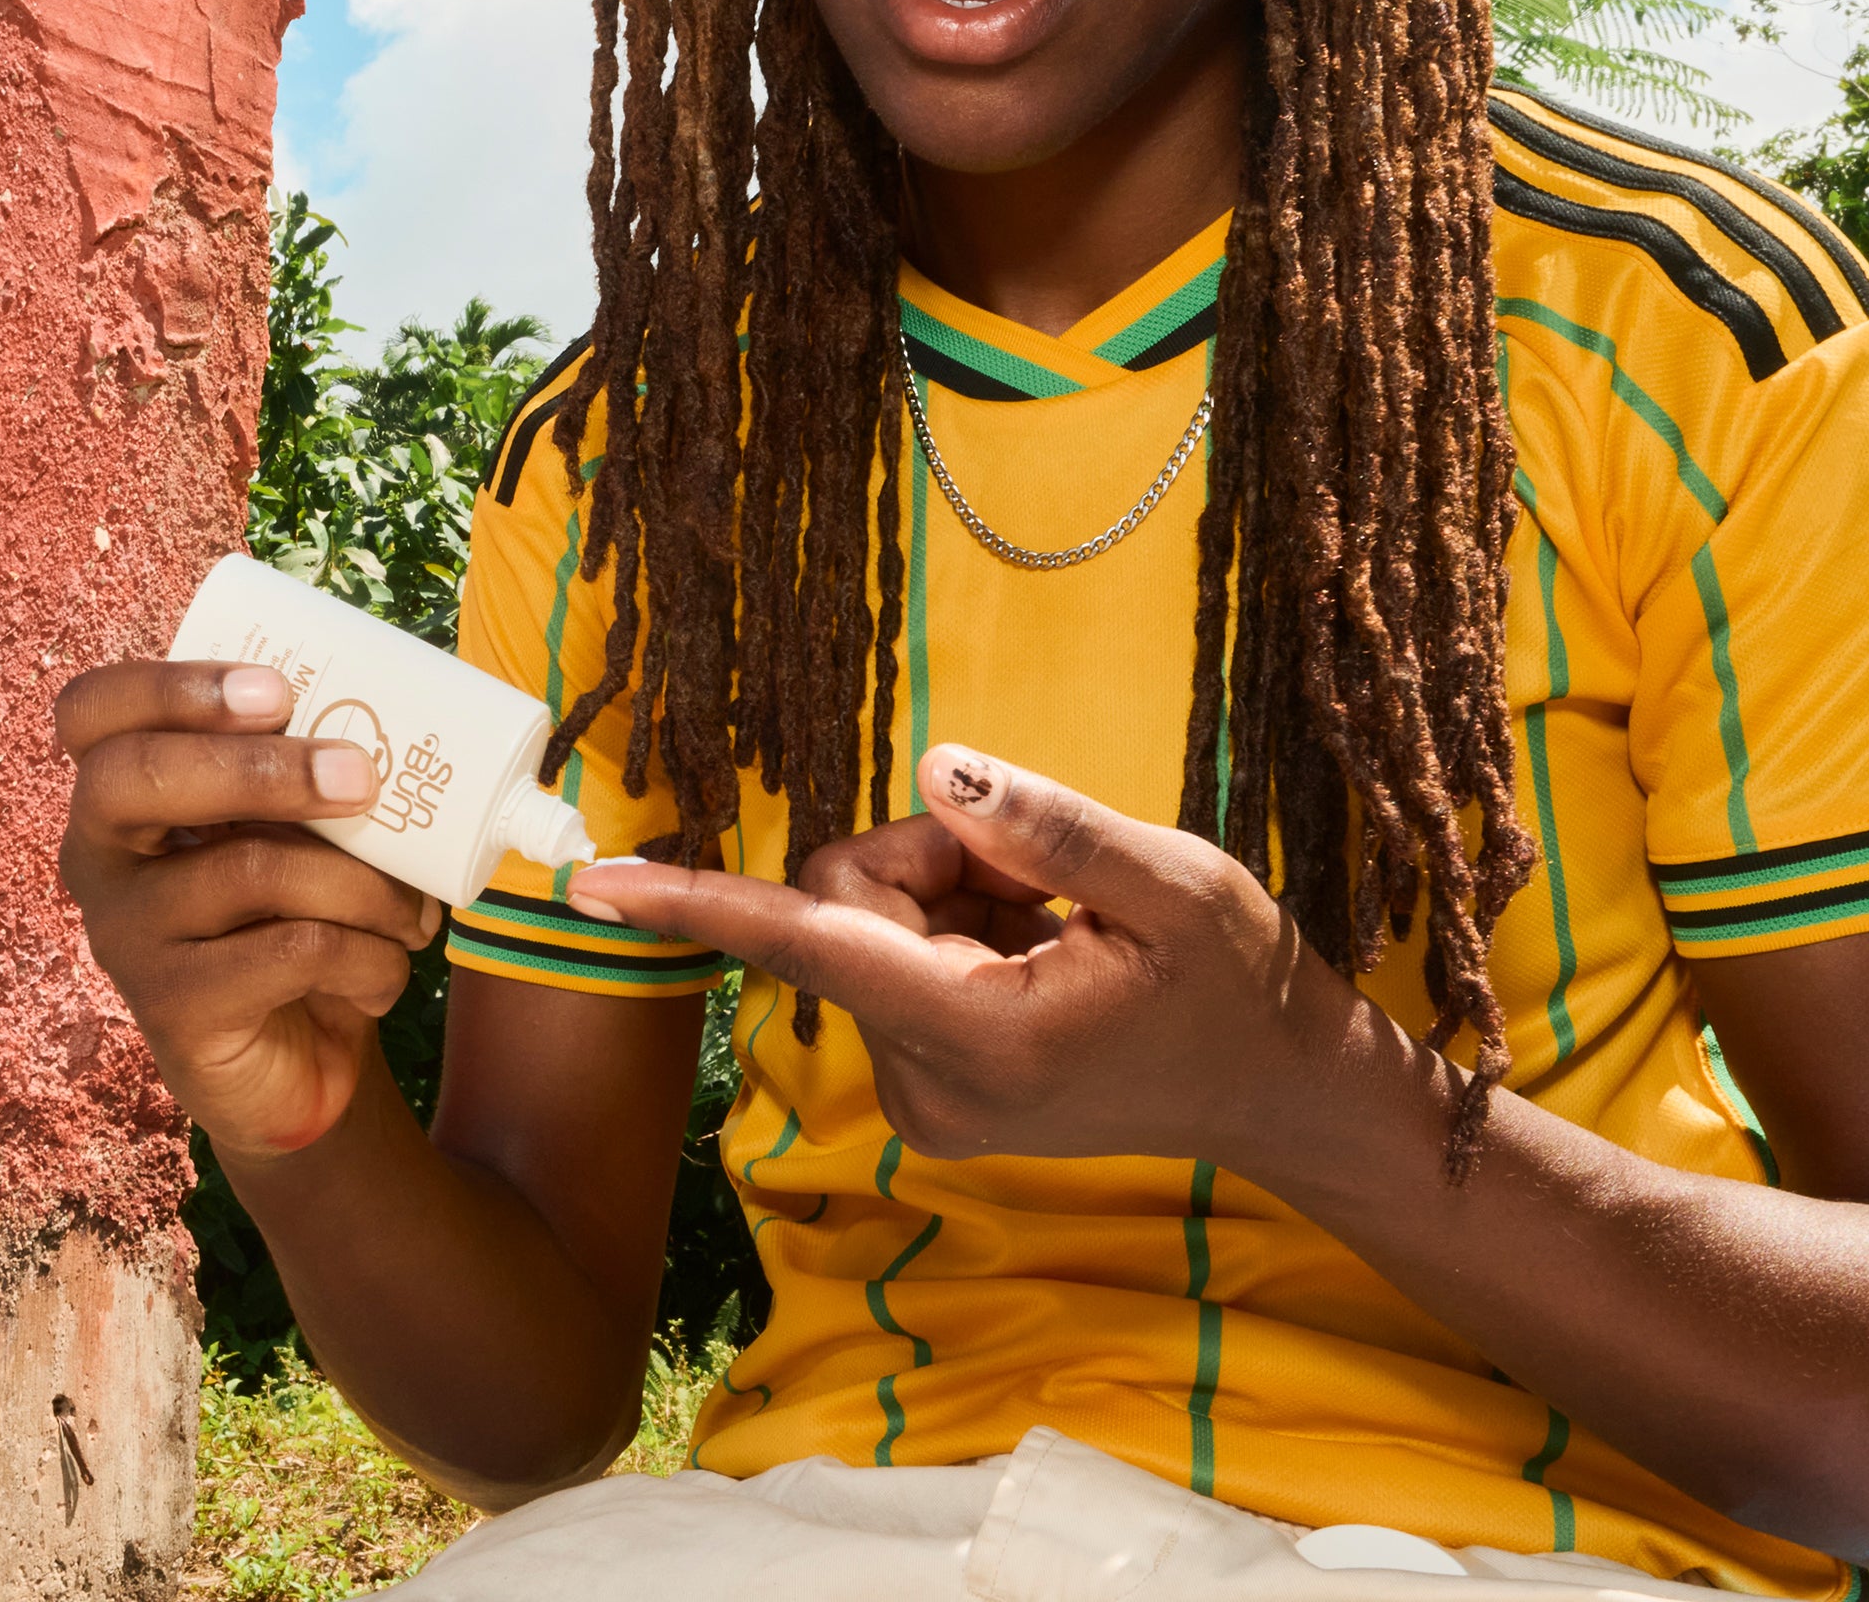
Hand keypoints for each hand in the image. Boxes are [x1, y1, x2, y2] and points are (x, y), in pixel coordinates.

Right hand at [56, 660, 445, 1164]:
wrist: (298, 1064)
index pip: (92, 711)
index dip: (169, 686)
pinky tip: (382, 973)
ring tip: (412, 913)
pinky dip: (368, 957)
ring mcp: (126, 936)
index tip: (278, 689)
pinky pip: (292, 951)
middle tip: (361, 777)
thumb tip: (415, 722)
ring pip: (251, 868)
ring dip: (364, 885)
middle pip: (137, 777)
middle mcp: (102, 858)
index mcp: (126, 793)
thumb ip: (319, 773)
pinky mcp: (172, 1010)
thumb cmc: (303, 916)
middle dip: (264, 767)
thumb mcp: (305, 834)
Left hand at [570, 744, 1374, 1173]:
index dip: (698, 902)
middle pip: (849, 905)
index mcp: (984, 1036)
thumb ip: (1050, 826)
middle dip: (933, 859)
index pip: (814, 947)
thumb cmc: (1239, 981)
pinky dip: (958, 929)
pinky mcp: (931, 1092)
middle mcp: (930, 1086)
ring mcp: (927, 1101)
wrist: (1279, 1090)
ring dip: (953, 894)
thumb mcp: (1175, 881)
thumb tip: (936, 768)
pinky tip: (1042, 951)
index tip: (589, 883)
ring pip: (869, 926)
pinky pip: (893, 962)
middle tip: (1044, 877)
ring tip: (1057, 923)